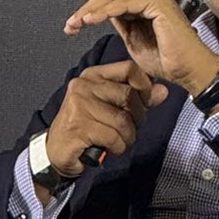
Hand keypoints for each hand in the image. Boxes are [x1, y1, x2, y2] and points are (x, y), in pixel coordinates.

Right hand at [42, 57, 166, 178]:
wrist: (56, 150)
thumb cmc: (86, 127)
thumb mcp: (111, 108)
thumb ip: (136, 98)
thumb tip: (163, 91)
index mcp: (93, 75)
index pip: (129, 69)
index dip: (145, 87)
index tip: (145, 104)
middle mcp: (84, 85)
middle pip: (128, 95)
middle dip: (137, 118)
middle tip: (130, 130)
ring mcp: (79, 105)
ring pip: (123, 120)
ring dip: (128, 137)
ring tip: (119, 141)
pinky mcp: (78, 126)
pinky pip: (113, 137)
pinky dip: (118, 147)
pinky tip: (109, 148)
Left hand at [64, 0, 218, 97]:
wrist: (190, 72)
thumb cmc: (169, 62)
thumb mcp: (136, 43)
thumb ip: (124, 27)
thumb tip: (105, 16)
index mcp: (148, 3)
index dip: (92, 10)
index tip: (74, 26)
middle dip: (87, 7)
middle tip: (70, 23)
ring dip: (91, 9)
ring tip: (77, 23)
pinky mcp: (157, 3)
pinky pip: (123, 3)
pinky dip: (104, 11)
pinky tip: (90, 21)